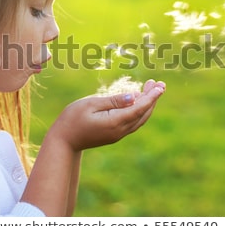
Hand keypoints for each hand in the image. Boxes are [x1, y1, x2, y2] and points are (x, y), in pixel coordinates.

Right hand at [48, 79, 165, 151]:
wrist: (63, 141)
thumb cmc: (72, 119)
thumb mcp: (90, 104)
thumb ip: (113, 100)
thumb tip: (134, 97)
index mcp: (115, 122)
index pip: (139, 108)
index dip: (151, 96)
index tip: (161, 86)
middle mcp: (120, 130)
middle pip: (143, 114)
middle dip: (153, 98)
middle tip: (160, 83)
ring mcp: (118, 134)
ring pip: (140, 119)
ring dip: (148, 104)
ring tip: (153, 88)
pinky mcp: (115, 134)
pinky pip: (133, 122)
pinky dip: (140, 110)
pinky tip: (139, 100)